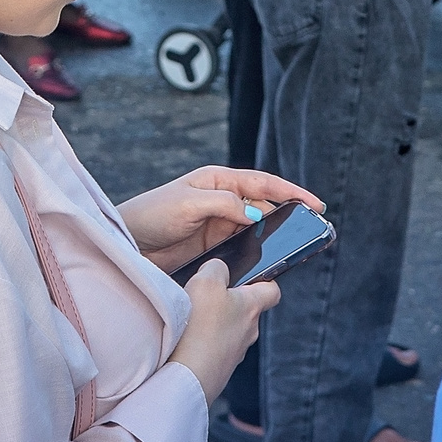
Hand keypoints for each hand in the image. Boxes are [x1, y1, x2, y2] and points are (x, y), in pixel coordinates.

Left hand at [121, 165, 322, 271]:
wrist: (125, 244)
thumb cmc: (151, 214)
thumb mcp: (188, 204)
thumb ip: (224, 204)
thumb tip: (257, 213)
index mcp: (218, 180)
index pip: (262, 183)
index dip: (290, 192)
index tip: (314, 204)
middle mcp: (222, 199)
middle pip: (265, 205)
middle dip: (290, 213)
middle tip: (315, 228)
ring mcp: (219, 224)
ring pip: (258, 227)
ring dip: (277, 234)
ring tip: (299, 245)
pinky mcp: (214, 246)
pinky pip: (245, 246)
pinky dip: (260, 251)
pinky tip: (271, 261)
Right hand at [168, 262, 278, 401]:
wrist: (185, 374)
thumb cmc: (199, 328)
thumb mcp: (206, 281)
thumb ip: (217, 268)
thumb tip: (219, 269)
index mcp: (251, 308)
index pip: (272, 291)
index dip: (264, 281)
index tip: (253, 277)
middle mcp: (248, 333)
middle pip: (245, 312)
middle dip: (228, 303)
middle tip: (205, 298)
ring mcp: (234, 355)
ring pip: (228, 332)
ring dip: (212, 326)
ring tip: (190, 322)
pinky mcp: (218, 371)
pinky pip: (213, 351)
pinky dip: (201, 344)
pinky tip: (184, 341)